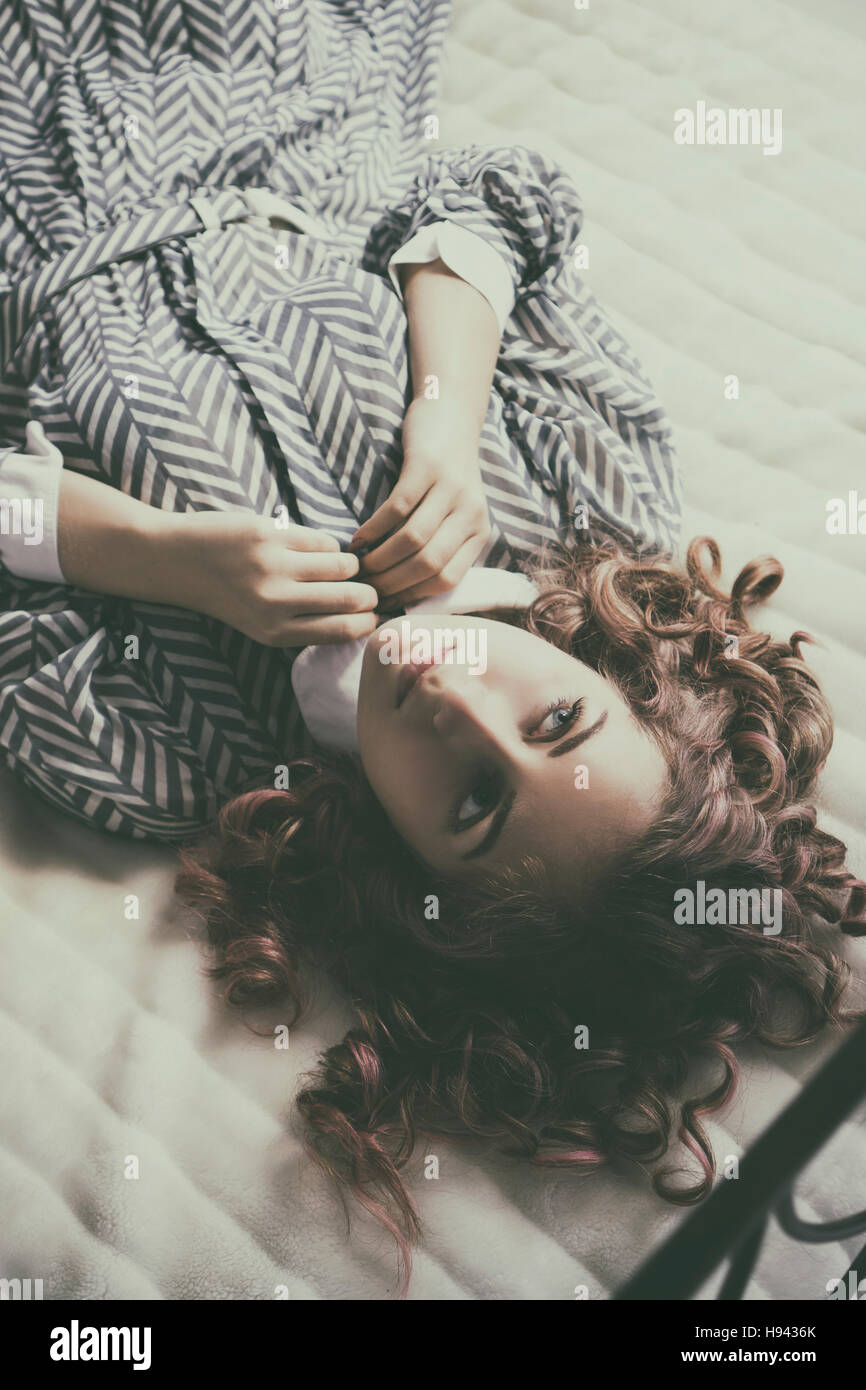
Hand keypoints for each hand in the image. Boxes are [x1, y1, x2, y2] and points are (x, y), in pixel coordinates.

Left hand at [165, 510, 379, 646]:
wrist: (176, 561)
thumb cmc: (224, 594)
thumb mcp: (259, 624)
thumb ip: (302, 624)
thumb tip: (359, 616)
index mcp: (275, 633)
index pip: (344, 630)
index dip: (368, 620)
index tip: (373, 612)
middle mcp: (276, 604)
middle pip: (352, 598)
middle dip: (369, 592)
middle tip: (368, 587)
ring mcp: (274, 568)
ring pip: (343, 565)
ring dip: (350, 565)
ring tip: (340, 565)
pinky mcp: (271, 536)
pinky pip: (322, 540)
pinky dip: (327, 544)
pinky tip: (313, 548)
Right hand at [348, 395, 491, 607]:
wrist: (452, 415)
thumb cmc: (446, 472)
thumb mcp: (454, 513)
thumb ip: (440, 546)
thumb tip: (404, 591)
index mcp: (479, 531)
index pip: (447, 580)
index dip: (412, 595)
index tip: (386, 601)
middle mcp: (471, 513)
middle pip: (428, 564)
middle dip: (392, 582)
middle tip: (366, 588)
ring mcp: (451, 488)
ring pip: (412, 540)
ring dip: (380, 558)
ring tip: (359, 566)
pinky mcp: (428, 466)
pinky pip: (398, 508)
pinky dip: (374, 528)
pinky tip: (358, 538)